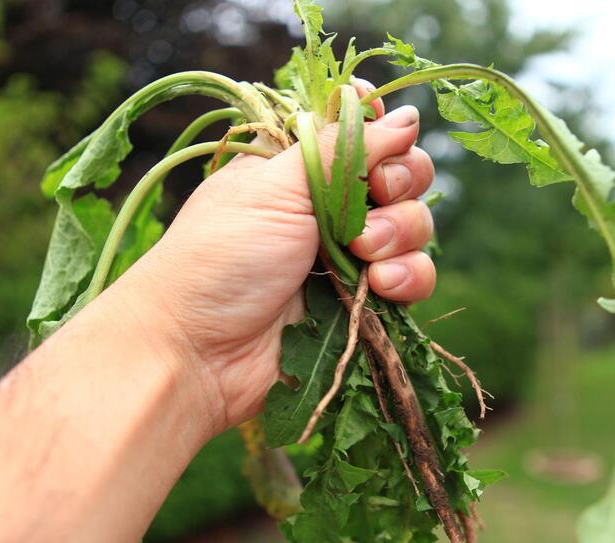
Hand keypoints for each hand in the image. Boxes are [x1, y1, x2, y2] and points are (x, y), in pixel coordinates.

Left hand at [134, 82, 435, 432]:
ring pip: (413, 225)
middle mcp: (328, 205)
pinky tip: (381, 287)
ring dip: (402, 232)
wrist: (200, 356)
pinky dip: (408, 277)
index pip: (360, 129)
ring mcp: (349, 255)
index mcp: (298, 165)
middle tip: (376, 195)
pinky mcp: (363, 303)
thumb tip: (405, 116)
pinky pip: (413, 278)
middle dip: (399, 181)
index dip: (382, 128)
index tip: (386, 138)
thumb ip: (343, 149)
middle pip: (400, 172)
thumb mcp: (275, 187)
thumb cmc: (220, 259)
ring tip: (365, 253)